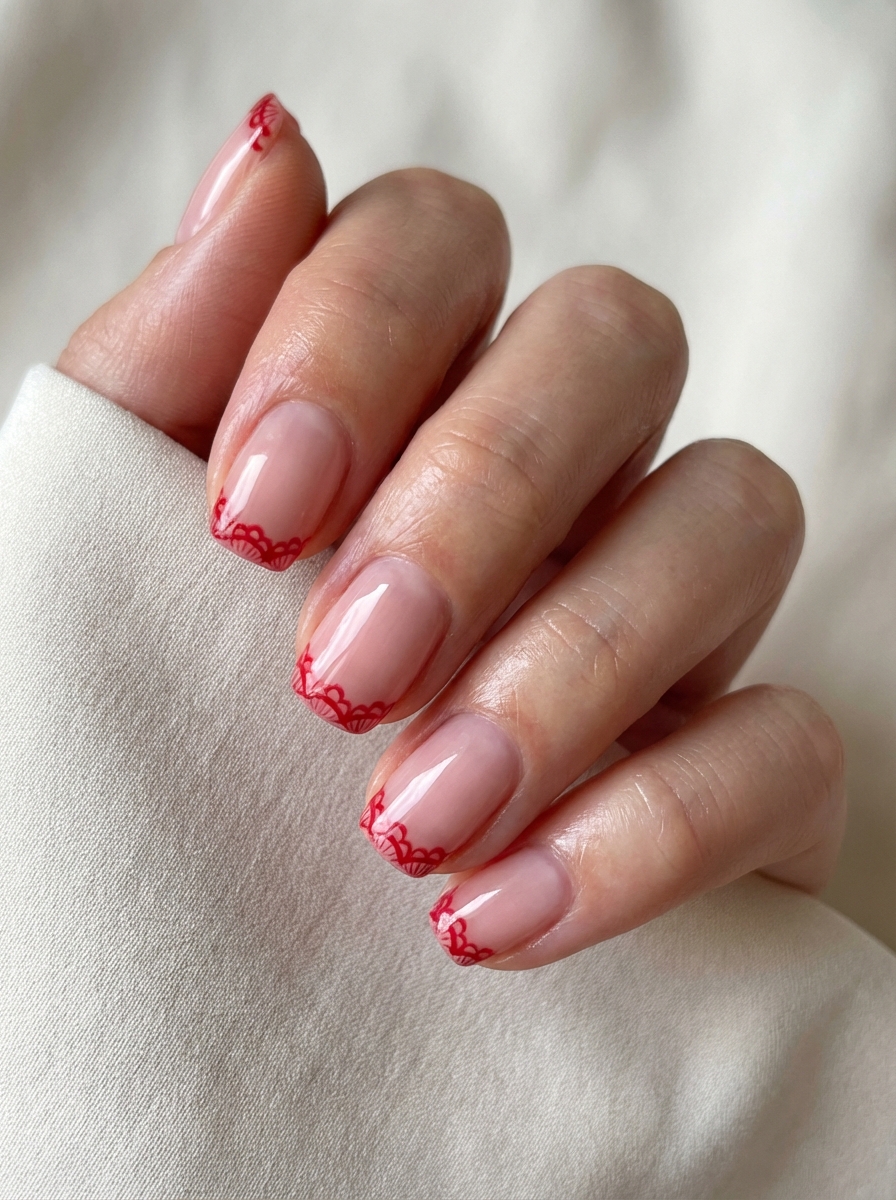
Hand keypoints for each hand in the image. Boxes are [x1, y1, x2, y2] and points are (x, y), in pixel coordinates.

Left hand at [58, 94, 844, 968]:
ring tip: (413, 820)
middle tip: (341, 671)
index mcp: (410, 394)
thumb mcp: (116, 545)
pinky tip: (504, 914)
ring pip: (732, 510)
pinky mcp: (750, 765)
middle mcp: (563, 470)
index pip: (438, 240)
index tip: (249, 519)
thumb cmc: (163, 736)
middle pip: (613, 339)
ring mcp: (673, 607)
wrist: (238, 983)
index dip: (357, 339)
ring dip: (575, 660)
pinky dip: (655, 826)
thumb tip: (264, 154)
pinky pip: (788, 741)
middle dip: (480, 493)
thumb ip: (169, 362)